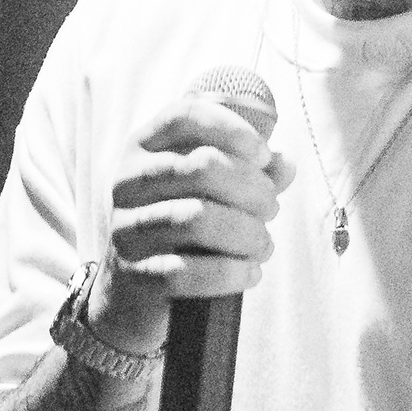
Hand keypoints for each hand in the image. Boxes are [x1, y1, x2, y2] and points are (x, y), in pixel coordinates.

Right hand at [92, 96, 293, 356]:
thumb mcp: (210, 192)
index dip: (230, 128)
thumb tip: (285, 162)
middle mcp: (128, 181)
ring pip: (196, 219)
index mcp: (145, 148)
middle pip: (200, 167)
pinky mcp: (132, 275)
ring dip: (246, 233)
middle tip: (272, 210)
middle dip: (252, 189)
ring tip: (264, 245)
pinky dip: (229, 272)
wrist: (134, 294)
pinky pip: (185, 271)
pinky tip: (250, 273)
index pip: (184, 116)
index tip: (263, 154)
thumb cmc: (181, 230)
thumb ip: (249, 173)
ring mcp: (125, 229)